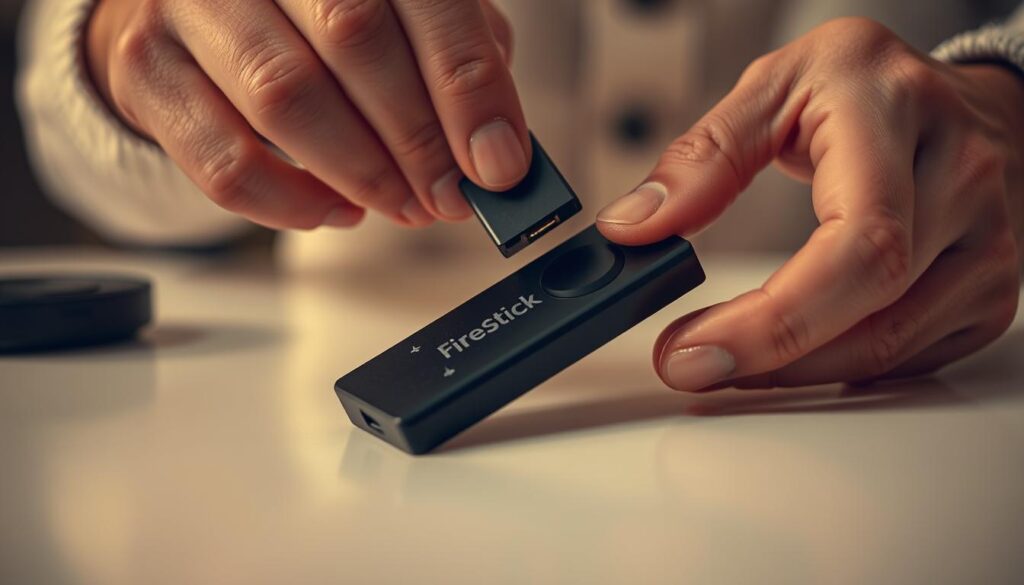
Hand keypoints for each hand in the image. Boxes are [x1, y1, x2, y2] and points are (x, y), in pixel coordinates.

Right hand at [86, 0, 528, 229]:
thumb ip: (450, 56)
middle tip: (450, 196)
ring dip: (361, 174)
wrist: (190, 7)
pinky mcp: (147, 69)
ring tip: (403, 206)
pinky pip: (224, 160)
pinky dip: (290, 203)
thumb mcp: (396, 10)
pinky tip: (333, 210)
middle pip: (354, 41)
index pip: (424, 0)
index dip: (467, 87)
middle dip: (417, 140)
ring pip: (286, 98)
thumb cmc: (308, 12)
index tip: (497, 163)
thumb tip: (499, 146)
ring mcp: (193, 4)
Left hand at [597, 18, 1023, 390]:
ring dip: (792, 373)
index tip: (696, 348)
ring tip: (722, 359)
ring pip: (888, 350)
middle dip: (766, 357)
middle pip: (872, 310)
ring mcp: (985, 245)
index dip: (776, 316)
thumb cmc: (866, 87)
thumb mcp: (773, 87)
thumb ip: (702, 158)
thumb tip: (635, 226)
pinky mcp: (984, 294)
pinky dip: (834, 369)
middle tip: (688, 363)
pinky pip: (907, 359)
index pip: (856, 241)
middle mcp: (960, 181)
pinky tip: (784, 358)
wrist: (954, 100)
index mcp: (897, 116)